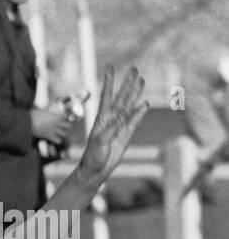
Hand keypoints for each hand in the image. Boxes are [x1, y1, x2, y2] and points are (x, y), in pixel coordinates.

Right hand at [32, 106, 73, 145]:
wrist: (28, 122)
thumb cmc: (35, 114)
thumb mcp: (45, 109)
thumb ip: (52, 107)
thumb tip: (57, 104)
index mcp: (58, 114)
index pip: (68, 117)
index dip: (67, 119)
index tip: (66, 120)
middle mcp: (58, 122)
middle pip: (69, 126)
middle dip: (66, 127)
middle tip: (63, 128)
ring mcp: (54, 129)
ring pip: (65, 134)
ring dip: (62, 134)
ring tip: (59, 134)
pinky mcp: (50, 136)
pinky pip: (59, 141)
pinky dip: (57, 140)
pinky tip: (54, 139)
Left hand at [78, 66, 147, 181]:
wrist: (95, 171)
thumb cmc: (93, 156)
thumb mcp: (101, 140)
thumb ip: (112, 127)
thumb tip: (123, 113)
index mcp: (102, 118)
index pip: (106, 95)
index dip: (109, 81)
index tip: (110, 67)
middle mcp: (110, 119)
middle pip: (122, 97)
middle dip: (127, 82)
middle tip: (134, 69)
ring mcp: (119, 126)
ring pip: (129, 106)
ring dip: (135, 93)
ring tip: (142, 81)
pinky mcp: (126, 135)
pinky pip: (134, 120)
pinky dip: (139, 112)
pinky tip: (144, 103)